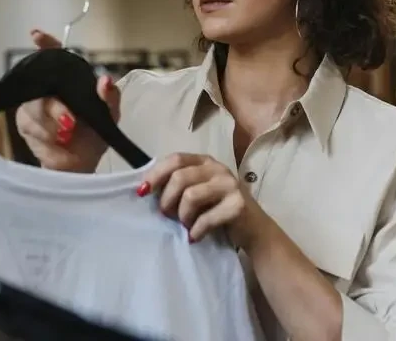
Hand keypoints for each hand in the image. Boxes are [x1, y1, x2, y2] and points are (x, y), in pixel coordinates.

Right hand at [15, 30, 120, 172]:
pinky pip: (32, 126)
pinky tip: (58, 142)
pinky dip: (47, 136)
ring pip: (35, 108)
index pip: (54, 55)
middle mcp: (48, 89)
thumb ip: (110, 97)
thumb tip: (105, 80)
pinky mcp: (24, 124)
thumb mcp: (109, 115)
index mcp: (68, 81)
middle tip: (70, 122)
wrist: (82, 165)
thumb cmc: (95, 134)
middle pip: (41, 85)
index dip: (46, 44)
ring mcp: (32, 105)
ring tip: (68, 135)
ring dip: (54, 125)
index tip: (37, 36)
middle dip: (55, 107)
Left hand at [138, 152, 267, 248]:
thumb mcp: (197, 192)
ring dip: (182, 216)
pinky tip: (195, 237)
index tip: (142, 192)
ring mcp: (230, 185)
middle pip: (180, 177)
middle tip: (167, 216)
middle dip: (167, 200)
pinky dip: (196, 230)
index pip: (175, 159)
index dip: (156, 174)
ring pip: (190, 196)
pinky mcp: (238, 205)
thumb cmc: (218, 210)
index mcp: (205, 161)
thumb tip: (144, 188)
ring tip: (186, 225)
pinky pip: (206, 218)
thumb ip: (177, 185)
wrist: (253, 229)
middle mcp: (218, 168)